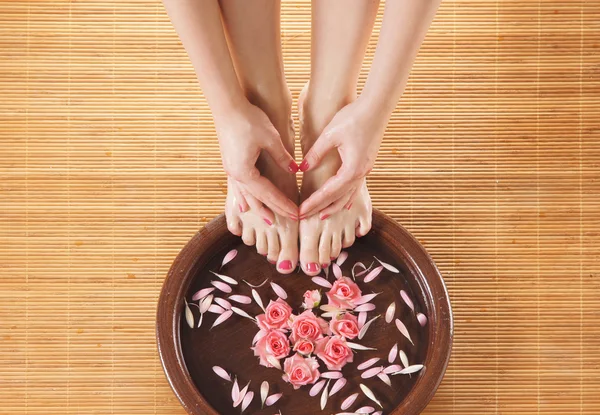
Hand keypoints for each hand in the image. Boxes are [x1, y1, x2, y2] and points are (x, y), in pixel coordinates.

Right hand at [215, 100, 298, 218]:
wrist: (226, 105)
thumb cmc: (248, 119)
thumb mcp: (270, 138)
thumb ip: (282, 157)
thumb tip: (294, 170)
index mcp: (245, 172)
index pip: (268, 193)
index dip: (283, 204)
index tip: (296, 214)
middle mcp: (235, 175)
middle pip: (257, 198)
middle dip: (274, 210)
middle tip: (289, 220)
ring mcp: (230, 170)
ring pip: (246, 195)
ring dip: (258, 208)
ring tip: (267, 220)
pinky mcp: (230, 163)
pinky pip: (239, 187)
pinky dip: (245, 198)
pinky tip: (244, 205)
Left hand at [298, 98, 386, 217]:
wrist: (377, 106)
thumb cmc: (353, 117)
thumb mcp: (330, 135)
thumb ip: (315, 153)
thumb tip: (302, 168)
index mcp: (352, 169)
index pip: (329, 192)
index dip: (314, 203)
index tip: (300, 212)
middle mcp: (360, 173)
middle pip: (338, 198)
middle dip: (321, 208)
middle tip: (304, 217)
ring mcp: (365, 170)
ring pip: (348, 195)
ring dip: (334, 206)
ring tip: (322, 216)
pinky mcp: (366, 164)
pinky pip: (355, 187)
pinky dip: (346, 197)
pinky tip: (343, 203)